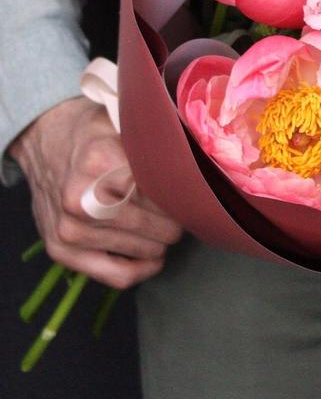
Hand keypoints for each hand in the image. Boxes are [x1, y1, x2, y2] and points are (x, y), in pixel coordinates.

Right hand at [10, 96, 182, 288]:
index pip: (165, 193)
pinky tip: (152, 257)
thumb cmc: (93, 132)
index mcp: (100, 163)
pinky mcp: (61, 251)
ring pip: (145, 250)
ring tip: (164, 226)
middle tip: (181, 211)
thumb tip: (200, 164)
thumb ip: (155, 145)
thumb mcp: (124, 123)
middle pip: (160, 226)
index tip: (196, 194)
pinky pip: (118, 275)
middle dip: (177, 220)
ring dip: (162, 242)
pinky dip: (143, 269)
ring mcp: (69, 229)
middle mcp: (81, 200)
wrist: (43, 140)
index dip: (187, 196)